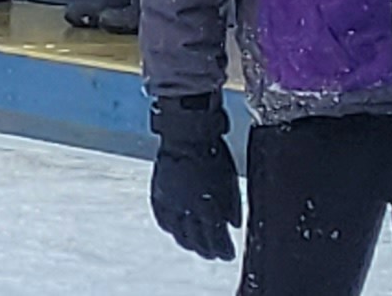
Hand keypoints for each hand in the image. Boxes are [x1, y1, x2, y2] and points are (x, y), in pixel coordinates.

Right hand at [147, 98, 238, 262]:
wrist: (186, 135)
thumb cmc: (212, 155)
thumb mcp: (229, 181)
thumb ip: (232, 207)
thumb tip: (233, 225)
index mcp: (207, 206)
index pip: (215, 237)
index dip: (222, 249)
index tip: (227, 255)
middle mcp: (187, 208)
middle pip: (196, 239)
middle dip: (206, 250)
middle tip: (212, 255)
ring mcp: (170, 202)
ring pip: (177, 232)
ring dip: (187, 243)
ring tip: (195, 247)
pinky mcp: (158, 193)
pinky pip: (162, 218)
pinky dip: (169, 228)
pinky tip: (174, 231)